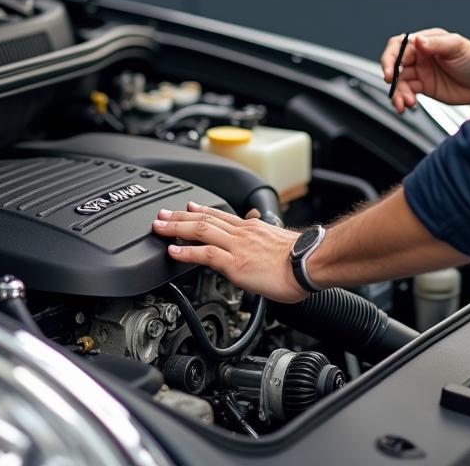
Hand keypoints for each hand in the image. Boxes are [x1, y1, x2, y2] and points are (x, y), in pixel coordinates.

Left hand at [151, 202, 306, 302]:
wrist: (310, 263)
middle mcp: (242, 232)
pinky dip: (186, 252)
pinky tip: (172, 252)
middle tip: (162, 214)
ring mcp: (237, 246)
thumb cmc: (301, 258)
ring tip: (159, 227)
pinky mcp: (235, 263)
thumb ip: (266, 237)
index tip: (189, 206)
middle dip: (180, 216)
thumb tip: (262, 237)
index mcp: (253, 227)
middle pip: (205, 218)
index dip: (202, 209)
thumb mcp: (279, 241)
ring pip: (200, 230)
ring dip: (176, 228)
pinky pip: (205, 254)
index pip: (222, 214)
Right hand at [380, 28, 469, 111]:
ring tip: (405, 103)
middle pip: (395, 65)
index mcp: (425, 42)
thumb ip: (436, 44)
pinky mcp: (425, 88)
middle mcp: (420, 56)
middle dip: (392, 78)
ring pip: (400, 81)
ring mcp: (422, 72)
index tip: (390, 72)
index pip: (400, 46)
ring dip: (398, 93)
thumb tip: (418, 41)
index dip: (391, 58)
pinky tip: (407, 105)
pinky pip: (408, 93)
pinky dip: (404, 99)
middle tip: (394, 89)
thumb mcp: (457, 47)